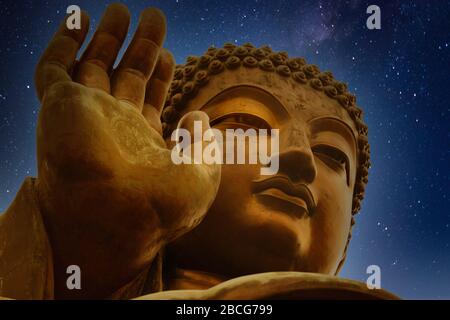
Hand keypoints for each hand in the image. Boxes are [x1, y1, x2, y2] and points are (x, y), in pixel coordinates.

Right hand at [34, 4, 219, 261]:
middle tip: (154, 16)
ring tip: (120, 9)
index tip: (169, 54)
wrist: (114, 222)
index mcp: (141, 142)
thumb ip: (202, 141)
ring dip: (105, 37)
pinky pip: (53, 68)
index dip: (160, 75)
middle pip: (126, 76)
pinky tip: (76, 20)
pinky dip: (62, 44)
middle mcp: (112, 126)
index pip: (150, 98)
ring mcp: (85, 115)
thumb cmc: (161, 207)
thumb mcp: (202, 174)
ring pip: (92, 65)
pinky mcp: (59, 105)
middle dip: (140, 47)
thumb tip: (199, 115)